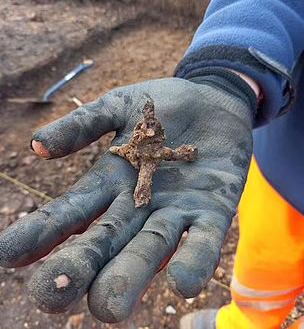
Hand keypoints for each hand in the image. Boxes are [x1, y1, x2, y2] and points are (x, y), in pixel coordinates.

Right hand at [0, 75, 254, 321]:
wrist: (213, 100)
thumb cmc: (163, 105)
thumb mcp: (118, 107)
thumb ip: (83, 125)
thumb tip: (37, 145)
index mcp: (109, 183)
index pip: (68, 213)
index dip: (40, 233)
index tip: (9, 254)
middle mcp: (137, 207)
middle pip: (103, 244)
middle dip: (78, 268)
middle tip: (52, 294)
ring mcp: (174, 211)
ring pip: (148, 251)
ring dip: (129, 277)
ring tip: (110, 308)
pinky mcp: (212, 211)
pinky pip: (202, 241)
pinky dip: (193, 261)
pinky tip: (181, 282)